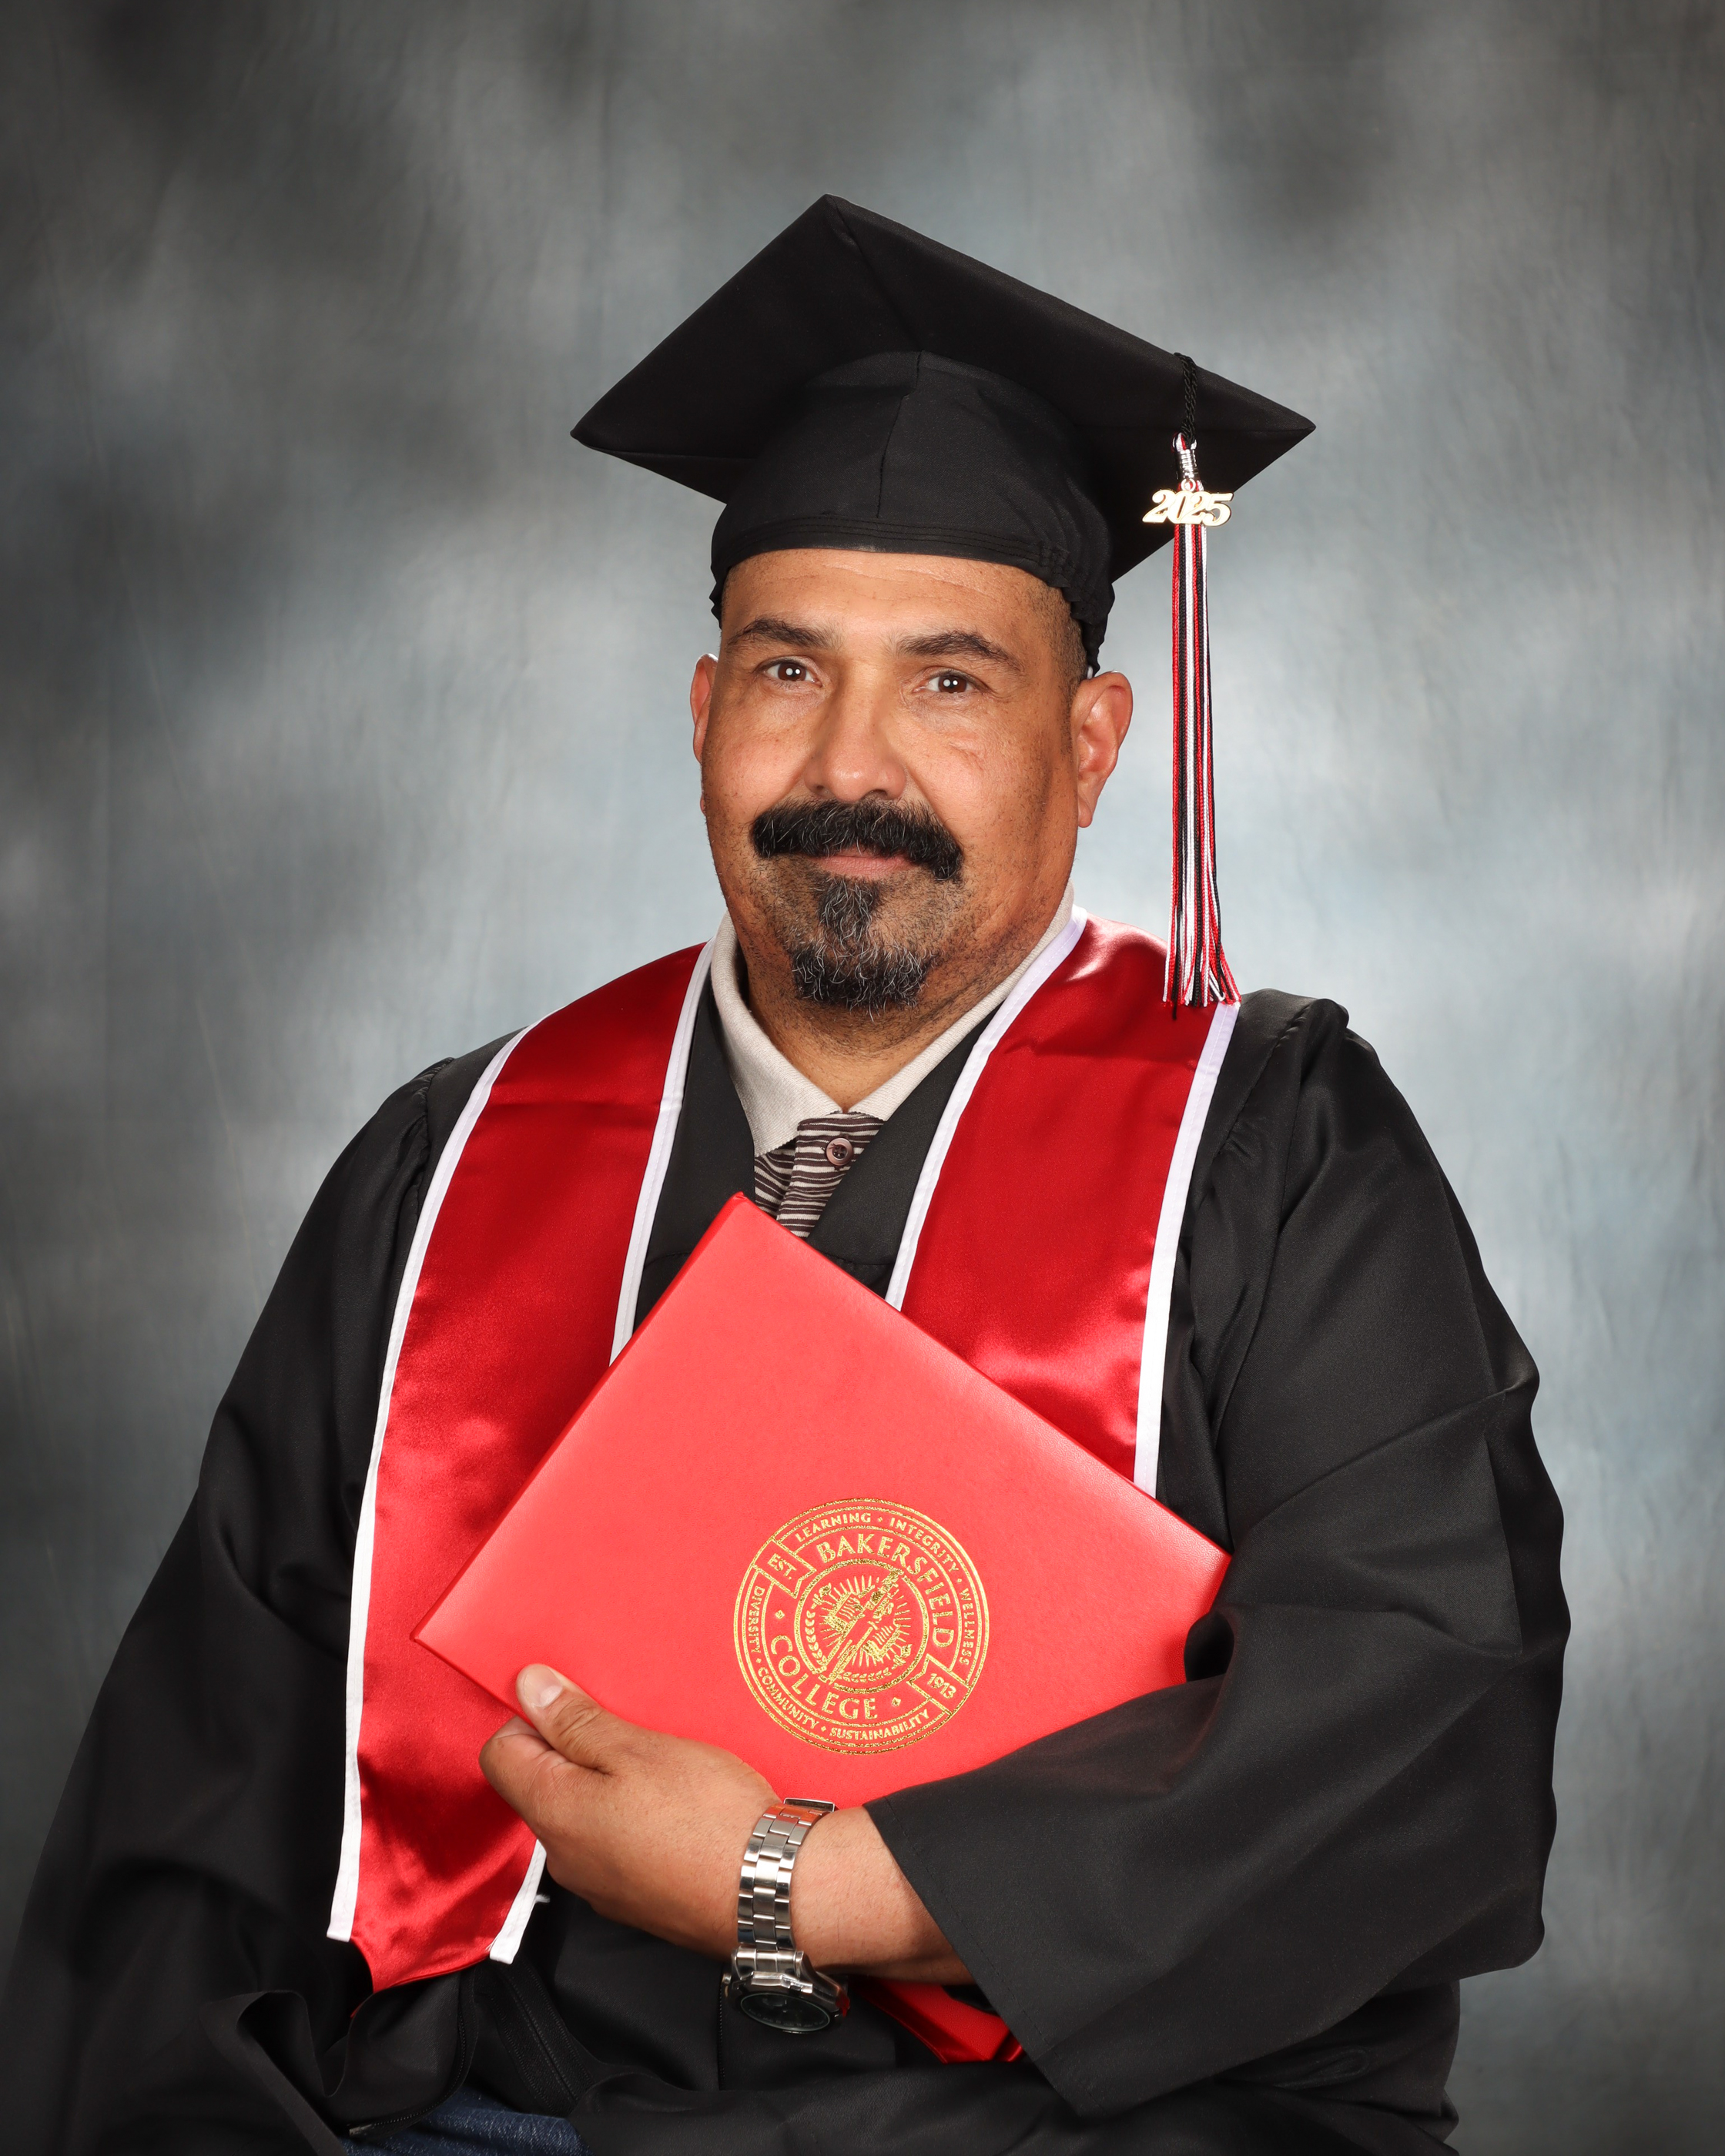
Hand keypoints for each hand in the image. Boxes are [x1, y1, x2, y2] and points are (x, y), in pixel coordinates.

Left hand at [480, 1665, 770, 1957]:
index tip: (574, 1702)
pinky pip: (615, 1844)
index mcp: (554, 1813)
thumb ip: (575, 1721)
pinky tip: (677, 1803)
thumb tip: (527, 1689)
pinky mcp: (636, 1899)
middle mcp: (564, 1858)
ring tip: (660, 1761)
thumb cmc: (706, 1817)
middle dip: (574, 1748)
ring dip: (608, 1782)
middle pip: (542, 1786)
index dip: (531, 1719)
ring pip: (583, 1815)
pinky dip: (633, 1817)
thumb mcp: (638, 1749)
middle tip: (628, 1725)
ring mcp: (600, 1885)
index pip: (500, 1755)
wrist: (769, 1892)